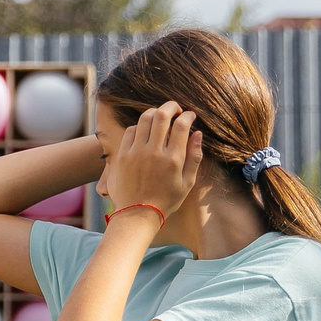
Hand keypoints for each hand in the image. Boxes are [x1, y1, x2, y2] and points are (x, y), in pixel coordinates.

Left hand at [101, 101, 201, 218]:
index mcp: (173, 160)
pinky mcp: (123, 155)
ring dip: (155, 112)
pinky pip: (131, 130)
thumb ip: (194, 156)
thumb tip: (198, 134)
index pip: (181, 125)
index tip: (190, 116)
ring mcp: (136, 152)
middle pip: (162, 115)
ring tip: (161, 117)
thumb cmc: (166, 199)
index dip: (188, 115)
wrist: (137, 214)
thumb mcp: (187, 182)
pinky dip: (140, 126)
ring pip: (145, 118)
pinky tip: (146, 130)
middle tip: (176, 109)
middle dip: (171, 106)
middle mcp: (154, 152)